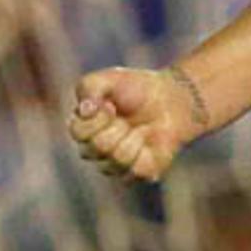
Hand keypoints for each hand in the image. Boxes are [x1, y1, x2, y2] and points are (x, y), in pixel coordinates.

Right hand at [67, 66, 204, 182]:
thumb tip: (84, 109)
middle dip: (117, 126)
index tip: (111, 104)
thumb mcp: (108, 78)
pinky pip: (134, 170)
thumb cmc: (137, 89)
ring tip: (141, 128)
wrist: (173, 98)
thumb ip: (89, 87)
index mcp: (84, 130)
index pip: (78, 132)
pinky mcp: (139, 173)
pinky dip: (145, 150)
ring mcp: (116, 165)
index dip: (97, 117)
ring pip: (116, 158)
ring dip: (133, 137)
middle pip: (96, 147)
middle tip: (128, 117)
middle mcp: (95, 151)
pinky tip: (149, 140)